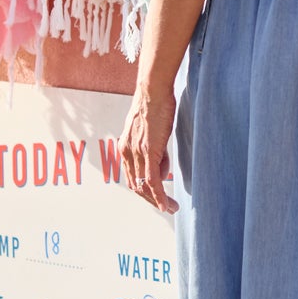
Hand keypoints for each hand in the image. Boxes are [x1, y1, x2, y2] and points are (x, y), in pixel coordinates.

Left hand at [119, 85, 178, 214]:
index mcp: (125, 148)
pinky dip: (159, 195)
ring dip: (158, 201)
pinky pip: (153, 180)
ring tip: (172, 207)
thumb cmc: (154, 106)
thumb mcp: (150, 131)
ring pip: (144, 186)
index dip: (145, 190)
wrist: (153, 91)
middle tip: (166, 207)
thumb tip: (160, 163)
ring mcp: (137, 153)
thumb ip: (152, 148)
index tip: (157, 197)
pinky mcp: (148, 151)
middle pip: (136, 186)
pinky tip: (167, 205)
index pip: (132, 177)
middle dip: (151, 200)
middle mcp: (127, 153)